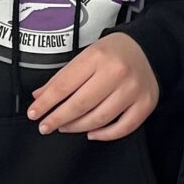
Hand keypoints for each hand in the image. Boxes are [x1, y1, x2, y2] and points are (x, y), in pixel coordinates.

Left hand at [27, 35, 159, 139]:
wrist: (149, 49)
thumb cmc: (113, 53)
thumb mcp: (85, 56)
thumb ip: (62, 77)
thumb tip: (39, 97)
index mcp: (98, 57)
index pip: (64, 85)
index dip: (46, 103)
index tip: (34, 113)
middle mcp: (117, 72)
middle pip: (80, 104)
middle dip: (58, 118)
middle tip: (45, 126)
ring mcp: (133, 90)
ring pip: (99, 119)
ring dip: (77, 127)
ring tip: (65, 127)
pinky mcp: (145, 103)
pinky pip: (122, 128)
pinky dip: (104, 135)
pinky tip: (91, 134)